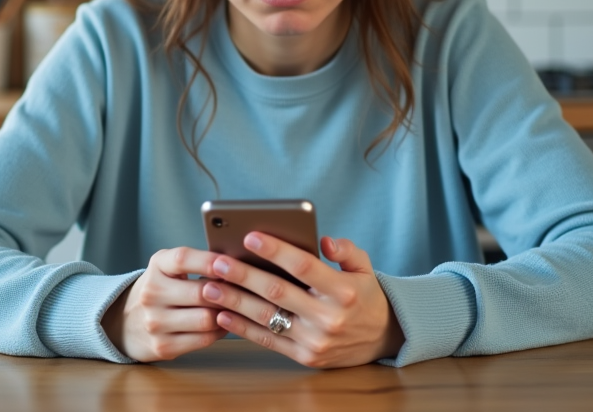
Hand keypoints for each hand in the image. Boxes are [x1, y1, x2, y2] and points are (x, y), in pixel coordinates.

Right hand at [102, 247, 227, 361]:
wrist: (124, 322)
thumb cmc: (160, 290)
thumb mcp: (168, 268)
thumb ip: (195, 263)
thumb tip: (236, 264)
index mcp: (157, 266)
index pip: (184, 258)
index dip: (210, 261)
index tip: (230, 262)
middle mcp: (152, 293)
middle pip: (201, 293)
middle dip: (227, 292)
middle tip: (244, 290)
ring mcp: (155, 322)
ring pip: (206, 319)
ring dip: (226, 314)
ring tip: (235, 308)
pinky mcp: (163, 346)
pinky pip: (204, 339)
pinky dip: (219, 331)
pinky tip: (223, 323)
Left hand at [201, 233, 404, 367]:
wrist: (383, 339)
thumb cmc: (365, 296)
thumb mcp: (365, 268)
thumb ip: (346, 250)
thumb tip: (323, 240)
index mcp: (343, 291)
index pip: (304, 266)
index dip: (275, 251)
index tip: (249, 236)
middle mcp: (328, 317)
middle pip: (278, 292)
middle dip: (244, 275)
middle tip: (218, 261)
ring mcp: (315, 340)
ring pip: (267, 318)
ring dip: (234, 302)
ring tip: (209, 287)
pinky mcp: (305, 357)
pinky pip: (268, 341)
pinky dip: (242, 328)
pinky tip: (222, 314)